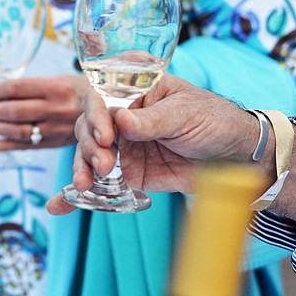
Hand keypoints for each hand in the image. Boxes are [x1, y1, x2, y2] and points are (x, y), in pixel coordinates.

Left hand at [0, 75, 89, 150]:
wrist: (109, 113)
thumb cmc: (78, 91)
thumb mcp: (58, 80)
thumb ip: (27, 84)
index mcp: (56, 88)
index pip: (17, 89)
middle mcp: (56, 109)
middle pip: (14, 111)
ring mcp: (55, 129)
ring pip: (17, 130)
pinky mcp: (54, 144)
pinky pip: (26, 147)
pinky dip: (4, 147)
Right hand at [46, 73, 260, 214]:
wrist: (237, 159)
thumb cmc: (214, 120)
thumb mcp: (186, 114)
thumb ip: (153, 119)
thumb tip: (122, 121)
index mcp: (134, 90)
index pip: (101, 96)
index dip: (97, 114)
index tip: (106, 135)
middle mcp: (120, 115)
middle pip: (88, 126)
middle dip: (90, 147)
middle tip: (106, 164)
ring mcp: (121, 145)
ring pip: (88, 154)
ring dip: (82, 168)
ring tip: (85, 185)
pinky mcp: (126, 172)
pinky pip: (97, 182)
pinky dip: (74, 195)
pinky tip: (58, 205)